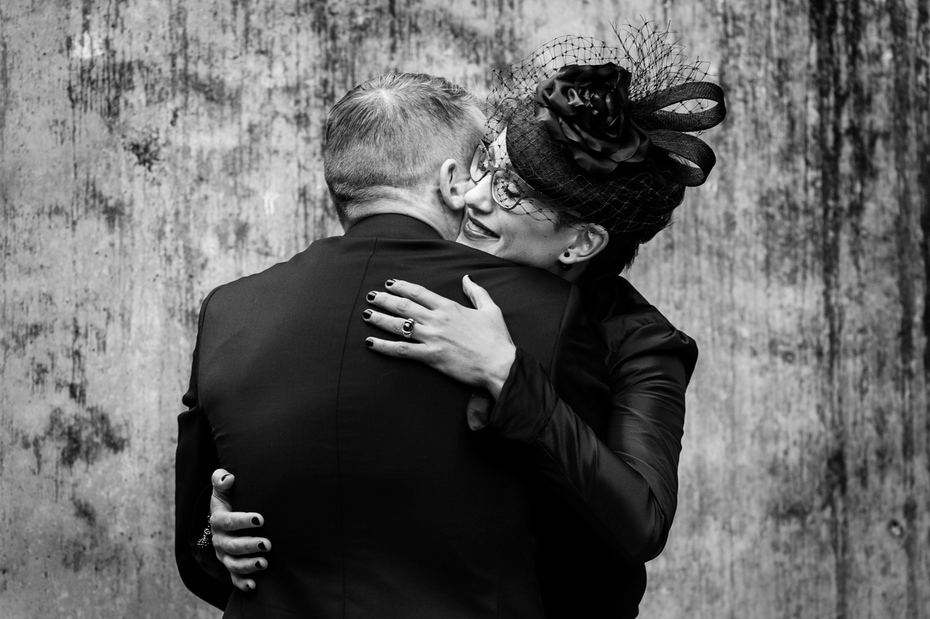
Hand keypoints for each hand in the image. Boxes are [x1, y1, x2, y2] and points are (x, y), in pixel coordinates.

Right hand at [209, 468, 270, 591]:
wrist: (225, 517)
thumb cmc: (229, 499)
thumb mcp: (223, 489)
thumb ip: (221, 479)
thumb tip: (229, 477)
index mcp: (218, 520)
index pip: (228, 521)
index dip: (243, 520)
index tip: (261, 519)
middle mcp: (220, 539)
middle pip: (232, 545)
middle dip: (249, 545)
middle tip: (267, 544)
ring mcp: (225, 554)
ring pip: (233, 563)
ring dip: (248, 565)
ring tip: (265, 563)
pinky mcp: (231, 565)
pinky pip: (234, 578)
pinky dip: (242, 583)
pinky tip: (254, 586)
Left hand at [364, 275, 515, 397]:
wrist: (499, 364)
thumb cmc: (497, 338)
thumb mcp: (491, 309)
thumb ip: (476, 292)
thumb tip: (466, 278)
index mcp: (449, 307)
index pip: (419, 292)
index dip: (402, 287)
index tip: (389, 284)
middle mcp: (437, 320)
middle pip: (404, 306)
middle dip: (385, 299)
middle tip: (371, 296)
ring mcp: (432, 338)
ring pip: (399, 325)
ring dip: (380, 318)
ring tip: (366, 314)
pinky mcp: (431, 357)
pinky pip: (402, 350)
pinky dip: (384, 346)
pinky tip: (371, 343)